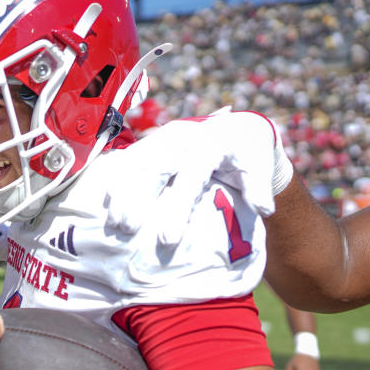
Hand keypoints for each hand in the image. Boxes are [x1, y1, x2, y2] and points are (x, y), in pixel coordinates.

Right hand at [108, 110, 282, 245]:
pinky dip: (114, 181)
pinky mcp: (148, 145)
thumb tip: (264, 209)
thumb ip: (259, 187)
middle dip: (137, 197)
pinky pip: (126, 161)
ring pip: (134, 163)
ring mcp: (160, 140)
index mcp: (208, 145)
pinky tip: (104, 204)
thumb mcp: (259, 168)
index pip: (190, 177)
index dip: (177, 208)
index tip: (168, 240)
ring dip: (121, 192)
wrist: (236, 128)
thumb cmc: (247, 155)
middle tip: (127, 229)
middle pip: (154, 168)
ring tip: (113, 223)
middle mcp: (180, 139)